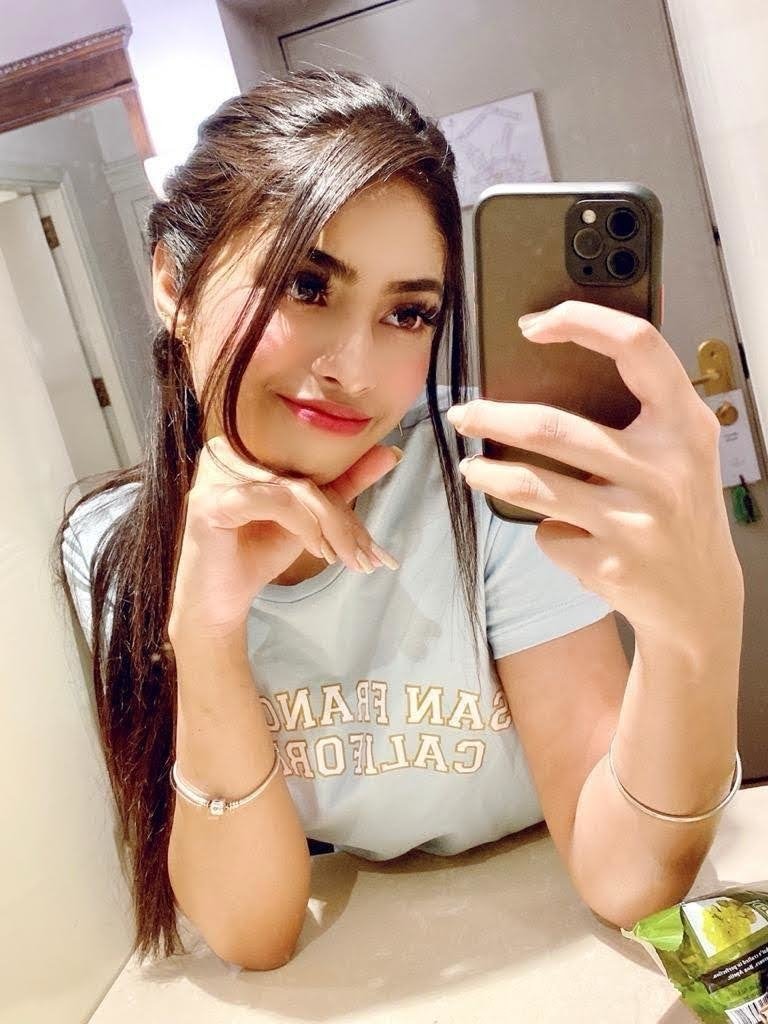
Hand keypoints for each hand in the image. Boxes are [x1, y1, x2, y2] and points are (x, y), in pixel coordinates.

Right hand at [169, 436, 401, 640]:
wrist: (220, 600)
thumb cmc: (258, 551)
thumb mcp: (309, 519)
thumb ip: (343, 485)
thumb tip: (390, 453)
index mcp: (250, 444)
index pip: (312, 464)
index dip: (346, 503)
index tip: (373, 543)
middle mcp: (228, 451)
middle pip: (306, 475)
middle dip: (343, 519)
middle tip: (368, 556)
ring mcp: (215, 475)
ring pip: (296, 489)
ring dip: (329, 526)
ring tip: (344, 557)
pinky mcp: (211, 502)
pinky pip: (273, 500)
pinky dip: (303, 525)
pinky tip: (316, 550)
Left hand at [447, 300, 743, 643]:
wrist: (701, 599)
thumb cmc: (679, 510)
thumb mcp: (682, 453)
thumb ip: (643, 414)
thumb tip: (551, 373)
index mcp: (685, 424)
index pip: (638, 346)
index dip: (582, 320)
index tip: (532, 324)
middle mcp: (665, 468)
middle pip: (553, 427)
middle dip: (492, 417)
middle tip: (463, 414)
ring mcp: (637, 520)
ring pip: (533, 485)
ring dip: (488, 475)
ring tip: (471, 468)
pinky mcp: (611, 563)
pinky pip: (549, 534)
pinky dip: (547, 533)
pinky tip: (564, 536)